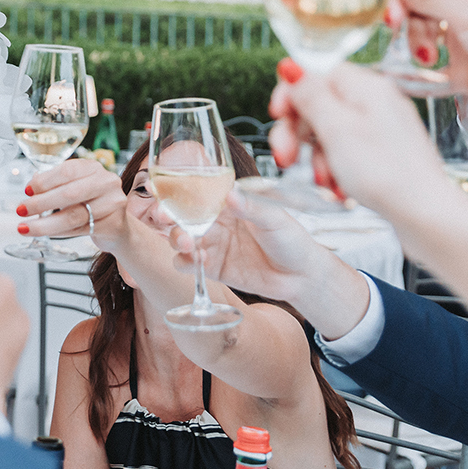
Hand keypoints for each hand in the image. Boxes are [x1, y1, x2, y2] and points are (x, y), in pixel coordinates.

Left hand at [21, 159, 131, 254]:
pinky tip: (47, 234)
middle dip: (41, 203)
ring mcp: (113, 203)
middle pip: (69, 193)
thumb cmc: (91, 202)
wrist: (118, 225)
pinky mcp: (113, 225)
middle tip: (22, 210)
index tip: (27, 191)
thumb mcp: (74, 187)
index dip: (44, 181)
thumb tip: (31, 188)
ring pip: (73, 216)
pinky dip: (59, 233)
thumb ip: (54, 185)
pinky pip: (80, 230)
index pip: (67, 171)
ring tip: (26, 228)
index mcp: (93, 168)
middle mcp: (106, 182)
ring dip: (45, 224)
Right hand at [171, 188, 371, 340]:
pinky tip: (197, 260)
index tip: (168, 193)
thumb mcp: (276, 219)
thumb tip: (232, 195)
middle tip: (164, 218)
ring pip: (181, 239)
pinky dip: (186, 262)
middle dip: (168, 216)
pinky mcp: (213, 268)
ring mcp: (213, 245)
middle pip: (182, 216)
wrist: (302, 276)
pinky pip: (189, 265)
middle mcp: (216, 223)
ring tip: (187, 242)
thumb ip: (252, 208)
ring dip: (176, 238)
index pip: (197, 194)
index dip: (179, 192)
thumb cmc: (292, 240)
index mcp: (228, 204)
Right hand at [269, 61, 467, 224]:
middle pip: (321, 103)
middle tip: (287, 158)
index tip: (277, 115)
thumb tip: (291, 66)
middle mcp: (376, 102)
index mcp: (367, 88)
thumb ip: (311, 95)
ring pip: (332, 131)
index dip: (292, 94)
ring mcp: (382, 128)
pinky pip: (349, 151)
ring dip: (317, 156)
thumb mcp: (337, 130)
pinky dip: (336, 168)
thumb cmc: (386, 174)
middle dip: (299, 132)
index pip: (317, 73)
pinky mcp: (385, 154)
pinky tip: (338, 188)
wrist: (427, 215)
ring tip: (322, 182)